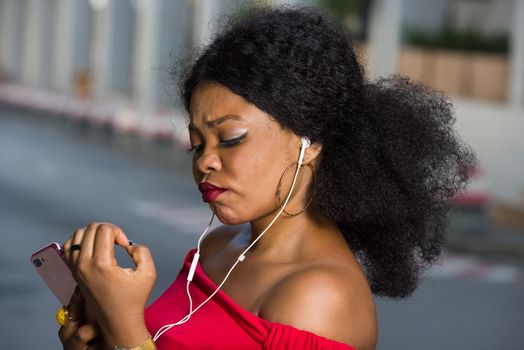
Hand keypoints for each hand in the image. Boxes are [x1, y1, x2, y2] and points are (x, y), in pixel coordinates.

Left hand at [63, 223, 156, 347]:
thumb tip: (128, 244)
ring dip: (94, 233)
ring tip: (106, 244)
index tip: (125, 245)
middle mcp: (84, 264)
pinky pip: (70, 246)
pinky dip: (81, 241)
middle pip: (91, 228)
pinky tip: (94, 247)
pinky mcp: (73, 271)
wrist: (117, 320)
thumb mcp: (148, 273)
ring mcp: (76, 268)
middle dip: (108, 230)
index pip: (104, 229)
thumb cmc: (133, 299)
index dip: (119, 232)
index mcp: (101, 264)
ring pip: (78, 234)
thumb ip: (142, 252)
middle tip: (118, 242)